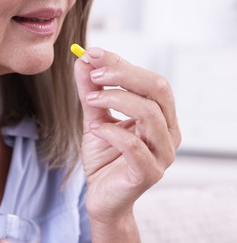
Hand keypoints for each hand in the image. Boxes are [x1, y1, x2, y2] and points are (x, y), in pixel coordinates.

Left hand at [74, 47, 180, 224]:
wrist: (101, 196)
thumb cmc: (103, 157)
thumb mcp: (94, 118)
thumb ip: (91, 92)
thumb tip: (82, 61)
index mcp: (161, 116)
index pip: (150, 80)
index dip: (121, 64)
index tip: (92, 54)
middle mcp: (168, 132)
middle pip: (157, 89)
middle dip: (123, 76)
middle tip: (94, 74)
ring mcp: (162, 154)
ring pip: (149, 113)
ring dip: (115, 100)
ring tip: (91, 101)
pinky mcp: (149, 173)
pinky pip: (134, 145)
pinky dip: (111, 132)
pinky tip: (94, 131)